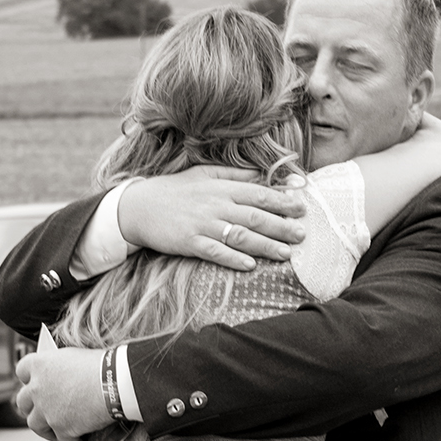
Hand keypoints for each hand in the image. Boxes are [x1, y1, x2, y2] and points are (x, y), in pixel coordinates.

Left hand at [15, 345, 110, 440]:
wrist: (117, 382)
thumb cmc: (102, 365)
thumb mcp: (74, 357)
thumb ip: (60, 368)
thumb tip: (62, 377)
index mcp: (40, 364)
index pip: (22, 371)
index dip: (29, 379)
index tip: (36, 383)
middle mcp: (38, 388)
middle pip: (22, 401)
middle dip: (31, 407)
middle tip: (41, 411)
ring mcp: (47, 410)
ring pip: (35, 425)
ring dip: (45, 430)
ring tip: (56, 434)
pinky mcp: (62, 428)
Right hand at [119, 167, 305, 270]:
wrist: (138, 206)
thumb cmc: (176, 190)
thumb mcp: (206, 174)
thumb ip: (237, 175)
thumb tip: (266, 175)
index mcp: (221, 187)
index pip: (258, 193)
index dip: (282, 201)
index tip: (302, 208)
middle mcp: (214, 204)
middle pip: (254, 215)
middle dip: (280, 225)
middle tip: (302, 234)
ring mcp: (201, 224)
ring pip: (239, 235)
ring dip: (264, 245)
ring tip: (285, 253)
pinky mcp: (188, 242)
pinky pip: (213, 251)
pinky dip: (232, 258)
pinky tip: (249, 265)